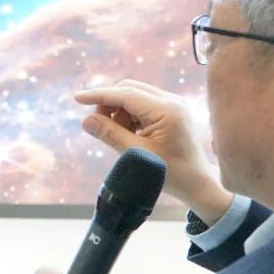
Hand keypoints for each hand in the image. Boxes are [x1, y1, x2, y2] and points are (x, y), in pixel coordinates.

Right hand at [75, 80, 233, 225]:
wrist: (197, 183)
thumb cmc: (170, 173)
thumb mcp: (135, 154)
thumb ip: (110, 134)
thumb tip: (86, 120)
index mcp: (165, 110)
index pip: (125, 94)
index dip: (99, 95)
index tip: (77, 98)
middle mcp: (171, 101)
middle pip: (129, 89)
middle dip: (109, 103)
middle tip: (98, 125)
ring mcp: (173, 104)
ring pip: (134, 96)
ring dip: (119, 111)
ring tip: (118, 135)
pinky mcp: (171, 111)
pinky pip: (142, 104)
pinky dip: (129, 116)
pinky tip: (128, 134)